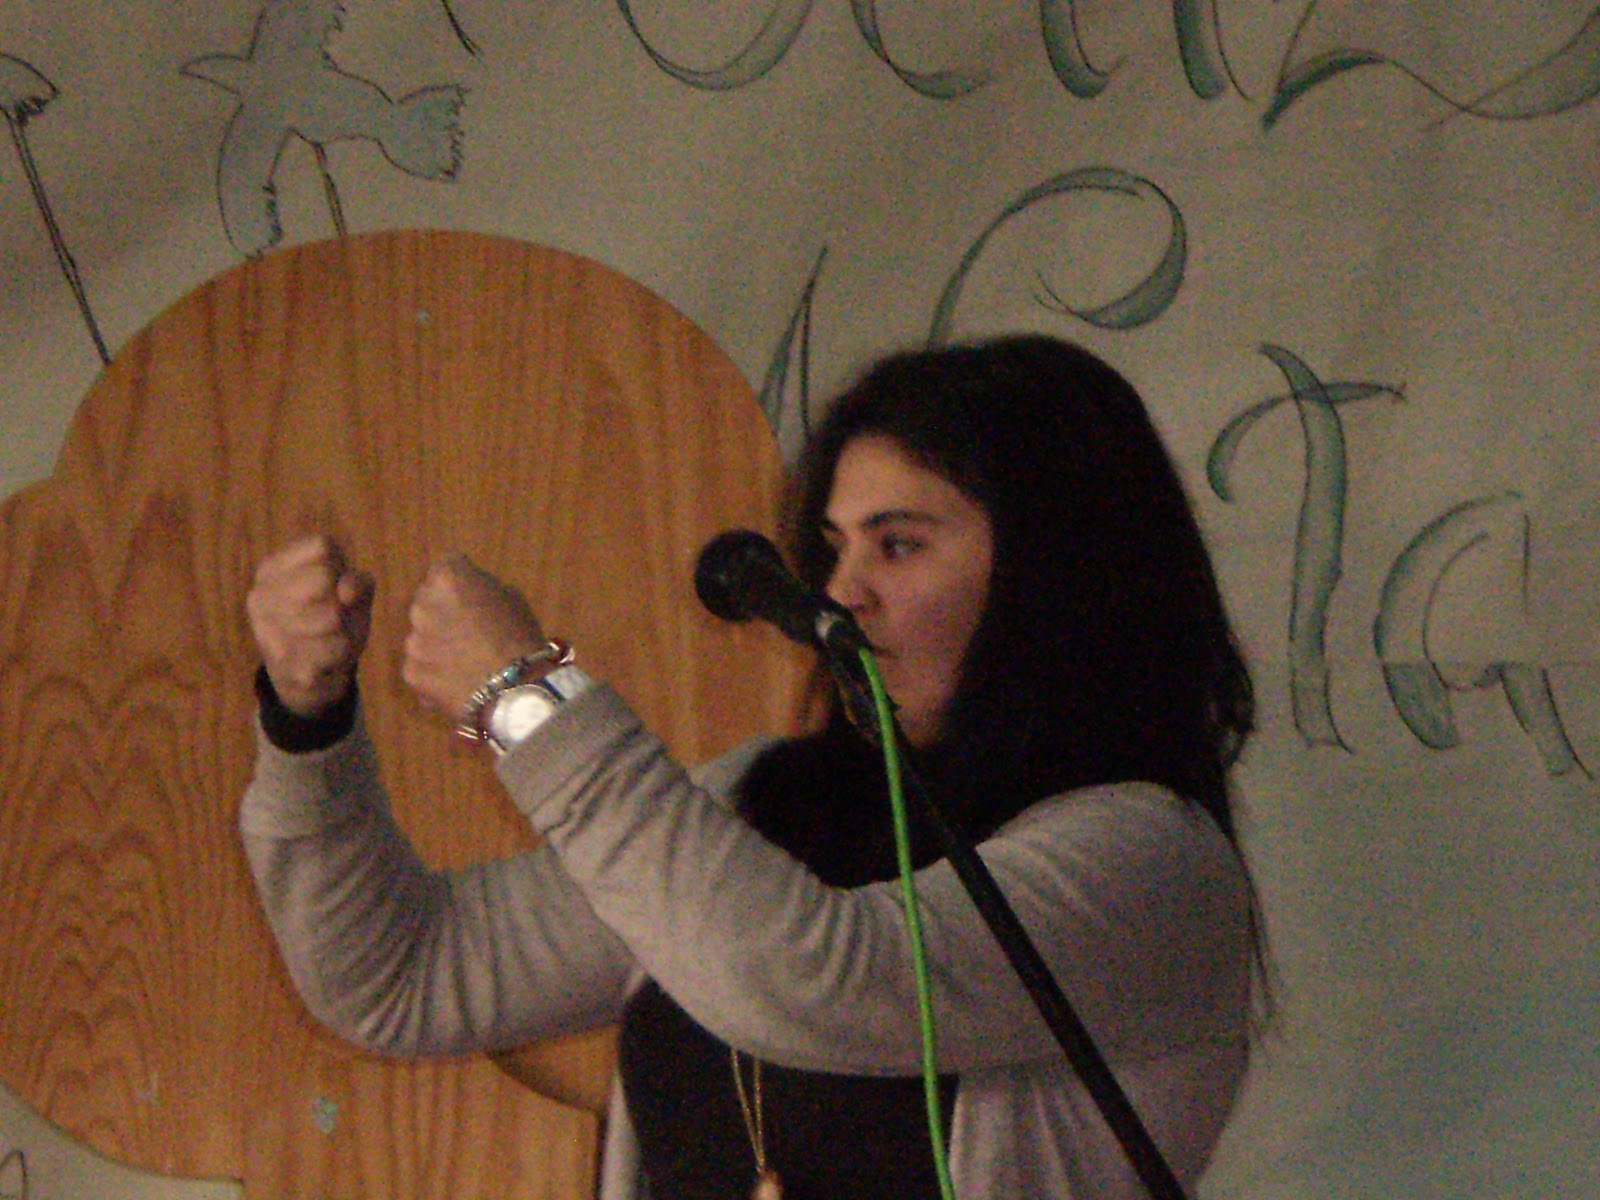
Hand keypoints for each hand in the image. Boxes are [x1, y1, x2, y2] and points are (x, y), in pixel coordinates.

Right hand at [247, 535, 374, 717]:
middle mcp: (260, 596)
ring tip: (331, 636)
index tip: (334, 584)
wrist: (308, 679)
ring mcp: (267, 631)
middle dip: (340, 595)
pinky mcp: (285, 664)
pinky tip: (325, 659)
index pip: (322, 546)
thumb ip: (357, 581)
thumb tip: (345, 591)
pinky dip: (341, 654)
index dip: (341, 565)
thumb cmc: (333, 621)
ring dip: (343, 628)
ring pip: (330, 615)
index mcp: (272, 569)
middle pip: (322, 576)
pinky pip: (335, 649)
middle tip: (334, 613)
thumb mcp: (352, 593)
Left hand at [402, 552, 546, 716]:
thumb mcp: (511, 597)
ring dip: (437, 641)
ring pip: (422, 634)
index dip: (461, 579)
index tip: (473, 594)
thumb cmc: (520, 637)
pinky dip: (434, 671)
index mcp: (447, 578)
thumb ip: (480, 586)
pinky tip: (457, 680)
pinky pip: (421, 665)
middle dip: (443, 609)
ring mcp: (412, 641)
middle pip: (427, 599)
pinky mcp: (410, 673)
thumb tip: (468, 590)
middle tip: (468, 628)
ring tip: (464, 660)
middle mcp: (421, 604)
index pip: (445, 565)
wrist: (514, 691)